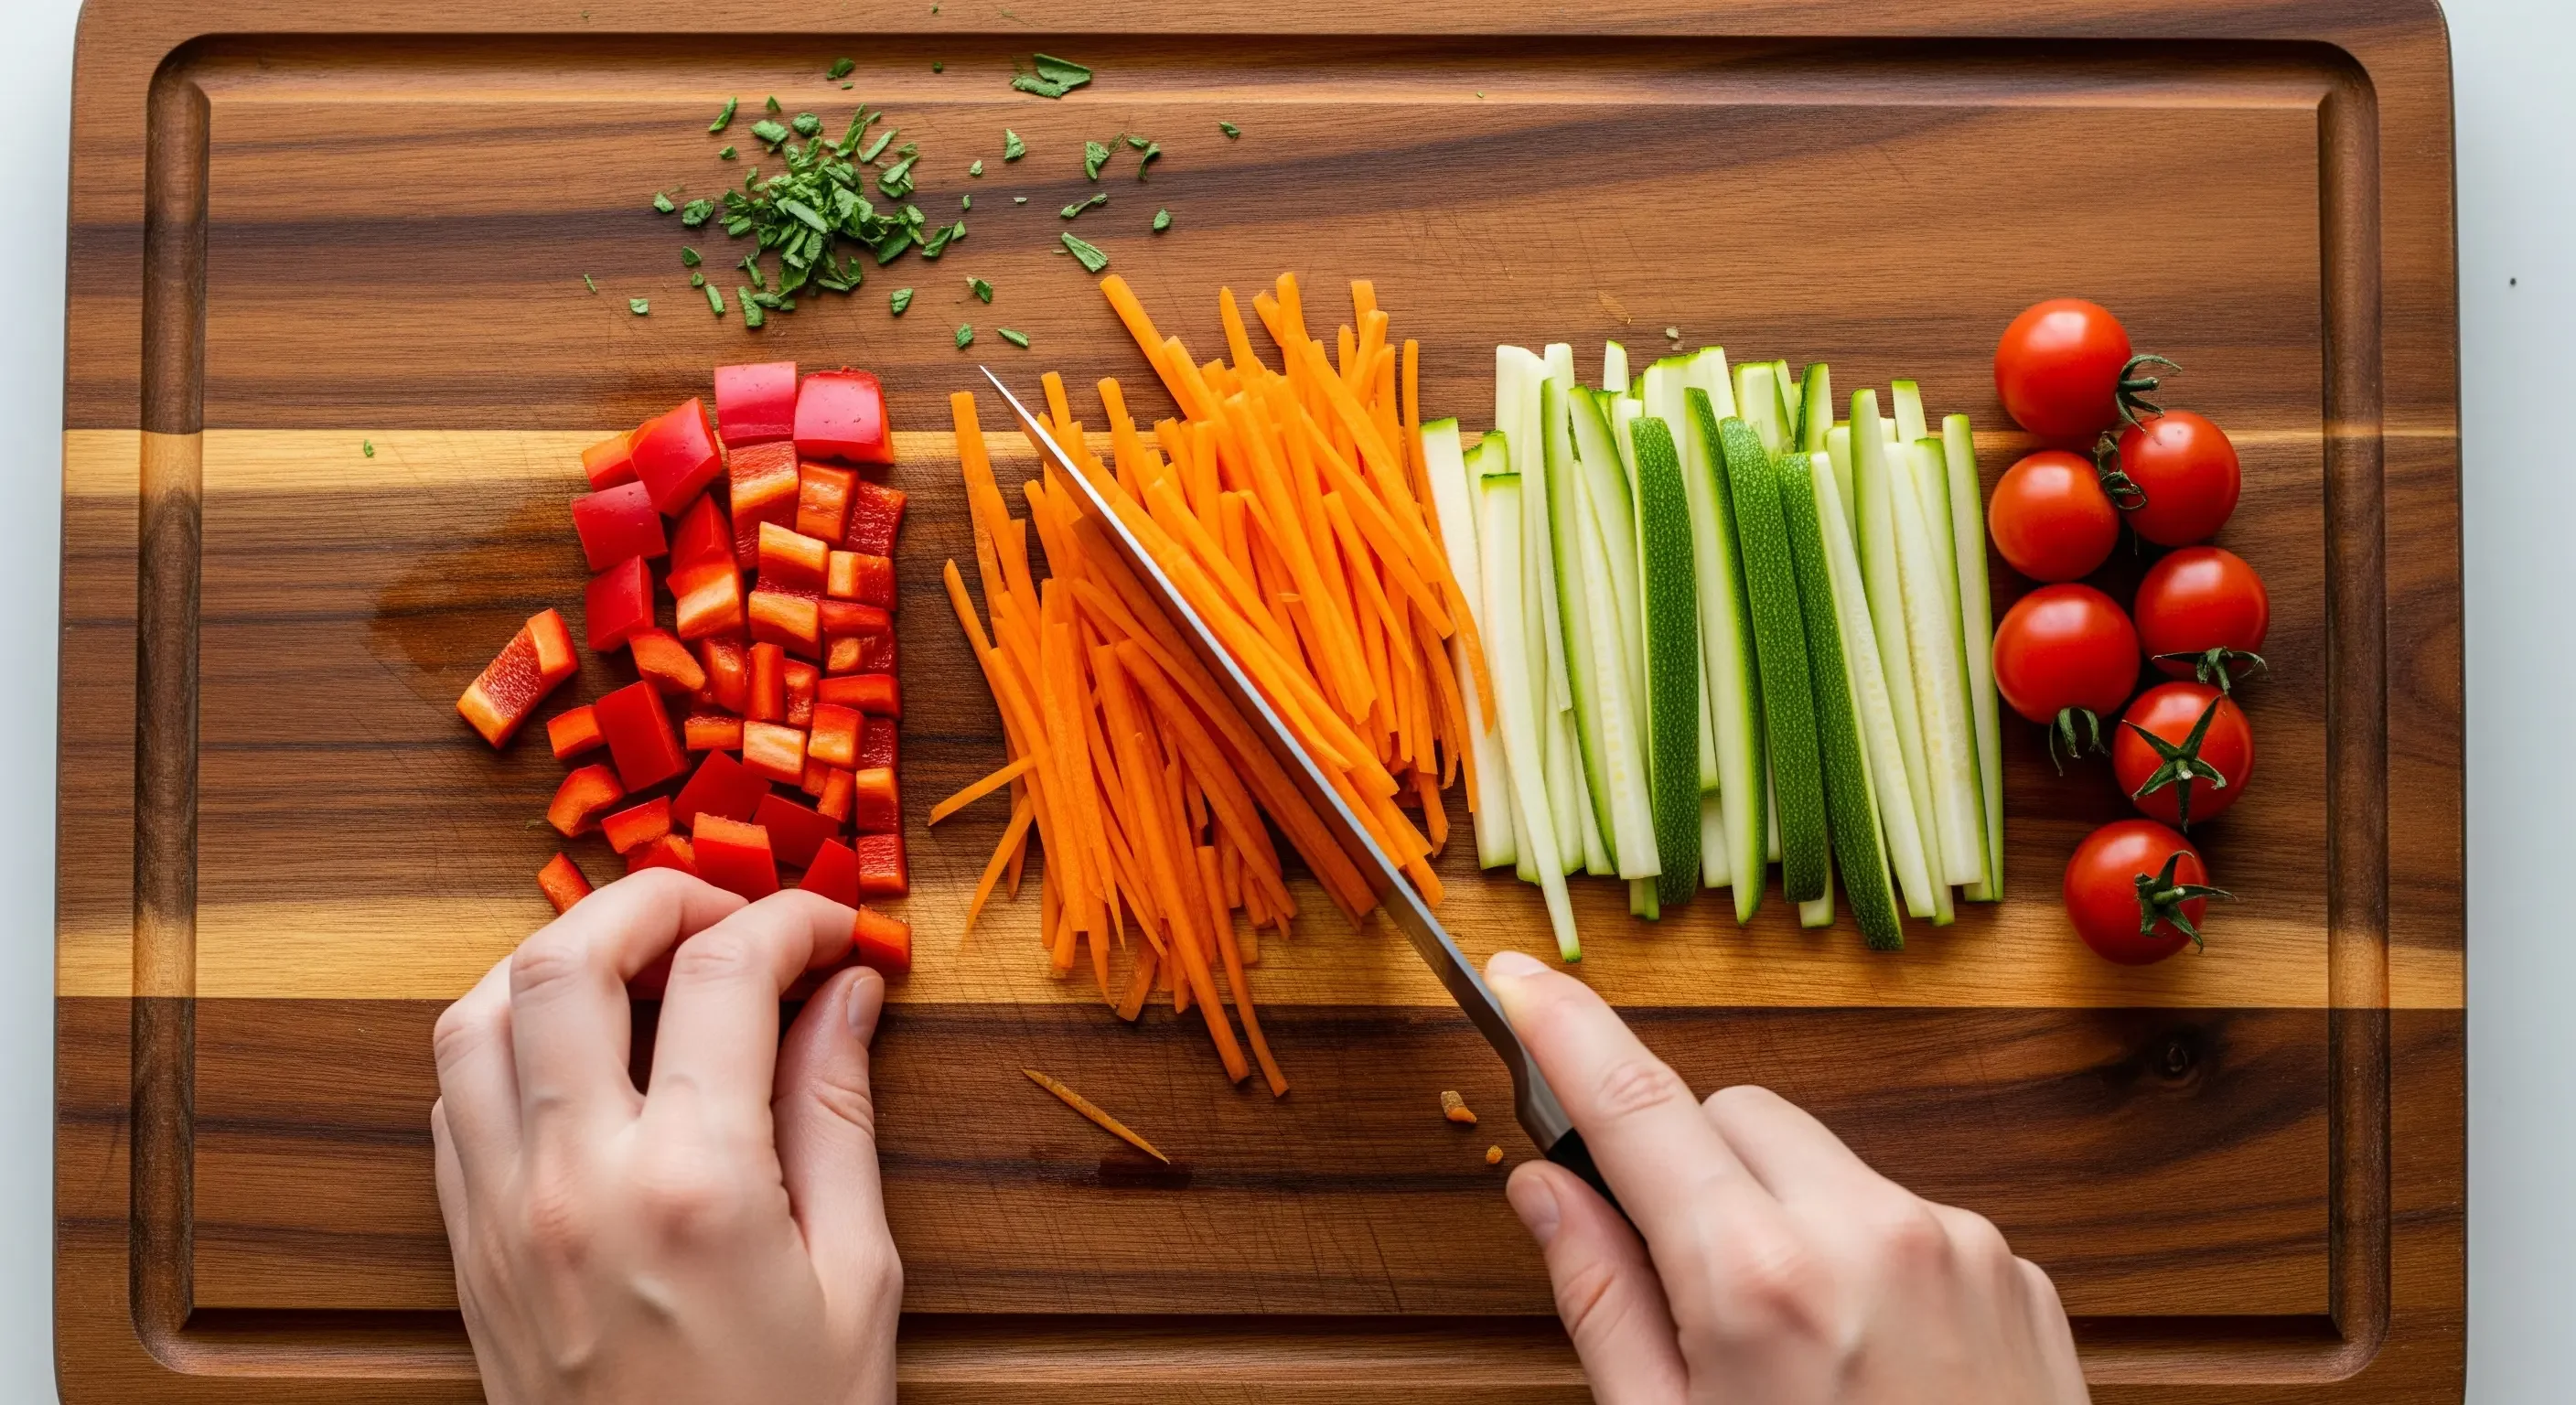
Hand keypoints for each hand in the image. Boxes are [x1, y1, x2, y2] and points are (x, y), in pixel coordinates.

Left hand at [431, 870, 900, 1404]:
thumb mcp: (854, 1278)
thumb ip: (839, 1116)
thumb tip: (845, 995)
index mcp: (694, 1184)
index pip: (724, 973)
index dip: (788, 920)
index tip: (830, 928)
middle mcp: (575, 1181)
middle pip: (568, 957)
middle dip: (654, 898)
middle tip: (727, 911)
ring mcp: (502, 1214)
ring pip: (476, 1014)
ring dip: (556, 956)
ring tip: (639, 963)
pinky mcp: (467, 1251)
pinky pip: (452, 1099)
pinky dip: (506, 1039)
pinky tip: (581, 1053)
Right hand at [1484, 949, 2085, 1404]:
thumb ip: (1603, 1303)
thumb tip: (1545, 1190)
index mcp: (1762, 1283)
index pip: (1636, 1105)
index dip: (1565, 1031)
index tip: (1520, 980)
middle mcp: (1872, 1236)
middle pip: (1734, 1114)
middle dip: (1686, 1163)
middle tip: (1669, 1271)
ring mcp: (1961, 1251)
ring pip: (1823, 1163)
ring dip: (1780, 1212)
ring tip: (1790, 1352)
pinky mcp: (2020, 1279)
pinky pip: (1906, 1216)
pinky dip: (1864, 1255)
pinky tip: (1865, 1365)